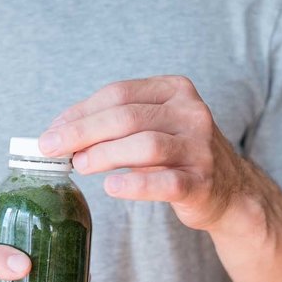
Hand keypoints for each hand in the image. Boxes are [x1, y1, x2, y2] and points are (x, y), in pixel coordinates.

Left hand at [39, 75, 249, 229]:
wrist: (229, 191)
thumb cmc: (177, 156)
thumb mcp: (151, 127)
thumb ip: (113, 125)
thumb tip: (59, 132)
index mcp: (175, 90)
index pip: (118, 94)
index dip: (80, 112)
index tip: (52, 131)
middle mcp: (191, 113)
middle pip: (126, 116)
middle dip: (82, 132)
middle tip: (52, 149)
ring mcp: (200, 148)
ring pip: (145, 145)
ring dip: (104, 155)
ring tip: (79, 165)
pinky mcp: (202, 182)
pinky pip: (165, 182)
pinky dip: (134, 184)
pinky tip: (111, 187)